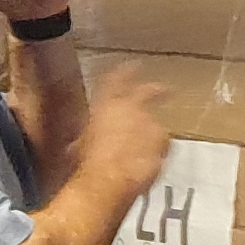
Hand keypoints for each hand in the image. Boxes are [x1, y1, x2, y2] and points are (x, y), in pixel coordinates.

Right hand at [75, 65, 169, 204]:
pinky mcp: (163, 143)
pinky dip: (157, 150)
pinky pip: (162, 145)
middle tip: (165, 89)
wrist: (108, 179)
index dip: (126, 70)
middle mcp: (132, 109)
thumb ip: (87, 136)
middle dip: (155, 89)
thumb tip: (79, 144)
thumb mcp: (80, 145)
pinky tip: (149, 161)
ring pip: (156, 123)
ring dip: (152, 131)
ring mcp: (150, 125)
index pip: (117, 78)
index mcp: (107, 103)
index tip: (134, 64)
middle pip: (147, 91)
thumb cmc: (89, 161)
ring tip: (143, 146)